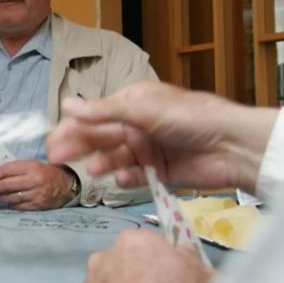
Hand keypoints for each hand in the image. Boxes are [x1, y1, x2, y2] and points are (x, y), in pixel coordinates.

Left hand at [0, 160, 73, 209]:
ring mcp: (36, 194)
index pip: (7, 170)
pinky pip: (18, 206)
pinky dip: (10, 203)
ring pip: (10, 197)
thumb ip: (15, 169)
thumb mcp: (32, 165)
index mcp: (32, 167)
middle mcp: (35, 180)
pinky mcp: (37, 205)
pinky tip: (8, 200)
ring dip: (0, 196)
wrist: (65, 185)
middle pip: (6, 185)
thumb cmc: (45, 173)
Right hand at [46, 82, 276, 191]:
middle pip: (100, 137)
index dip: (72, 128)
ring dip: (101, 163)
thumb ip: (102, 111)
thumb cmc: (188, 117)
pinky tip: (121, 179)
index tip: (53, 143)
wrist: (231, 145)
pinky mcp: (158, 171)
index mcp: (131, 103)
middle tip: (57, 159)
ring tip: (93, 170)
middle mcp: (136, 125)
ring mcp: (147, 149)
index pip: (93, 116)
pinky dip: (126, 178)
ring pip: (114, 157)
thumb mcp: (141, 109)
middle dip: (79, 147)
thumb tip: (66, 105)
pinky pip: (134, 176)